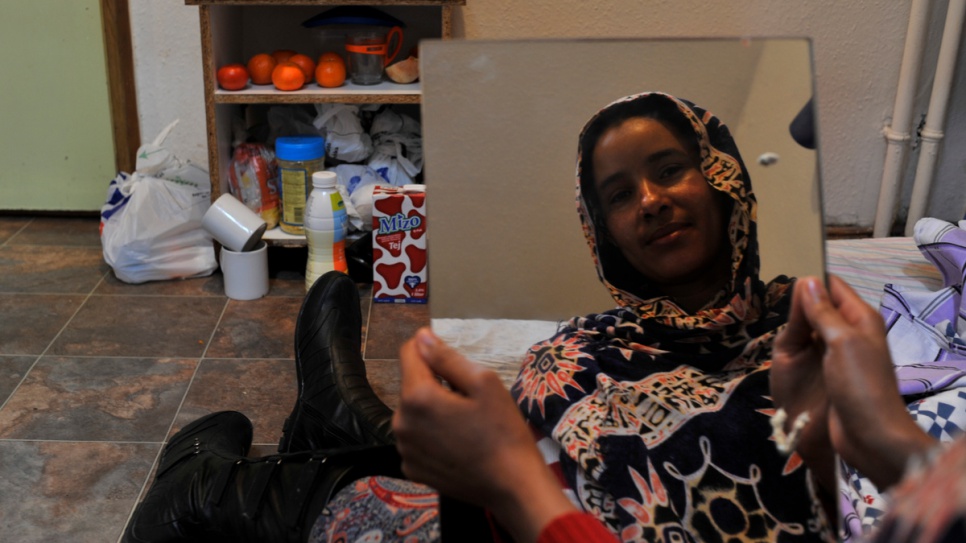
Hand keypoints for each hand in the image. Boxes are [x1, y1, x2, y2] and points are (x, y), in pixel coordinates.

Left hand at [393, 327, 576, 542]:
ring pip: (413, 413)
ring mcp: (404, 450)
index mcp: (417, 397)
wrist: (512, 486)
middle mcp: (401, 423)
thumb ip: (447, 357)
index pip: (409, 354)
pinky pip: (417, 439)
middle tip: (467, 398)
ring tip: (464, 422)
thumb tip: (421, 337)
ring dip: (431, 410)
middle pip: (412, 385)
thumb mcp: (484, 383)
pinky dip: (431, 435)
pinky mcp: (412, 469)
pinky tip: (456, 443)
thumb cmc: (503, 431)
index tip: (449, 355)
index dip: (428, 347)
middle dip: (434, 383)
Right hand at [774, 276, 935, 489]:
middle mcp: (850, 331)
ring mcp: (839, 352)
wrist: (869, 436)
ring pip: (811, 326)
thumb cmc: (859, 385)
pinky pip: (809, 348)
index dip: (812, 281)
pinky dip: (797, 345)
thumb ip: (822, 312)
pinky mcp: (828, 371)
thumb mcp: (841, 342)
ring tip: (777, 328)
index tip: (784, 280)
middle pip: (820, 305)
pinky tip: (784, 349)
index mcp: (860, 318)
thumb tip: (806, 279)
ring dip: (796, 326)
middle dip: (800, 303)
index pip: (833, 286)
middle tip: (776, 307)